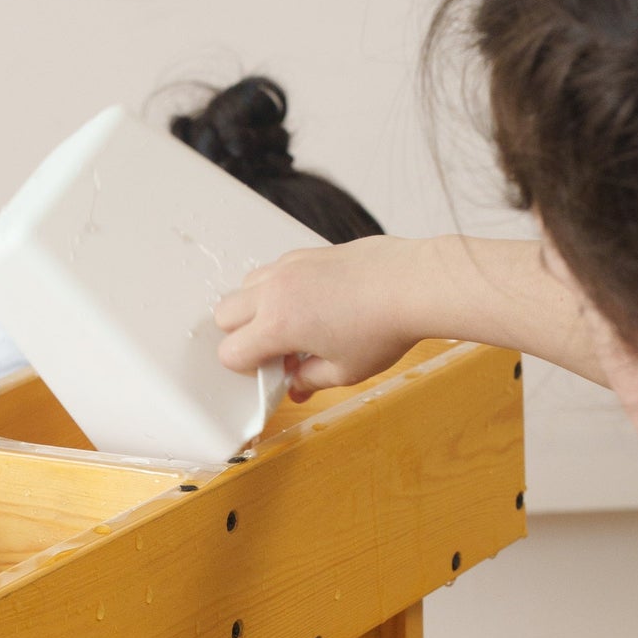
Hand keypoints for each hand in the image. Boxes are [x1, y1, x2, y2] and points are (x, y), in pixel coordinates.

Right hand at [215, 238, 423, 400]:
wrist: (413, 284)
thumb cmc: (384, 326)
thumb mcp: (345, 370)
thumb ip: (310, 380)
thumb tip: (296, 385)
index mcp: (278, 325)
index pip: (231, 351)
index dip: (247, 369)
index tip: (270, 372)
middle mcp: (276, 290)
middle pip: (224, 313)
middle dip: (241, 335)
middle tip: (273, 350)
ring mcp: (290, 266)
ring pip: (246, 286)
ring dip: (257, 308)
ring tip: (293, 325)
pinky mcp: (307, 252)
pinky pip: (275, 269)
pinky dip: (279, 288)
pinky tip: (311, 303)